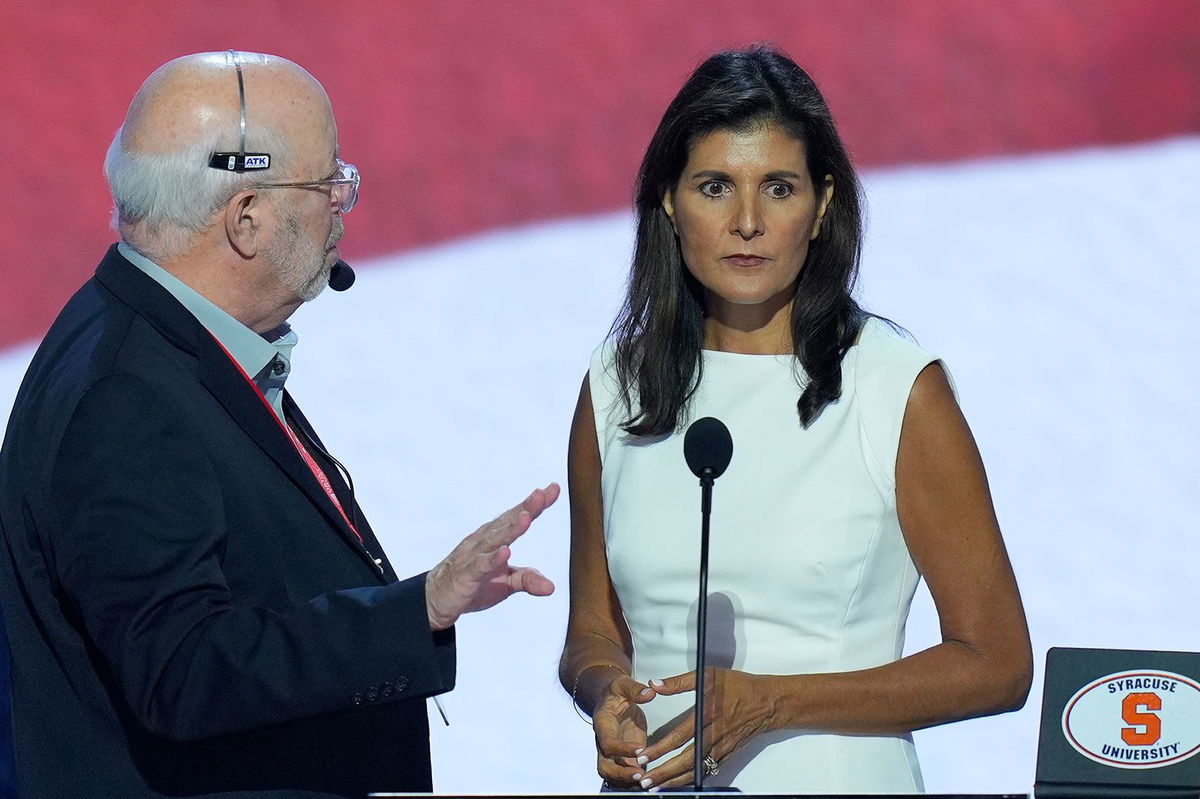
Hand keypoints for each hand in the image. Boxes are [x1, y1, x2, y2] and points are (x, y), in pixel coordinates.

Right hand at [425, 483, 558, 630]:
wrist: (437, 599)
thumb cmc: (474, 584)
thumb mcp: (506, 584)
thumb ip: (528, 580)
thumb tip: (551, 587)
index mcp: (495, 538)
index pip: (518, 517)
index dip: (535, 504)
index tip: (553, 489)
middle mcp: (484, 540)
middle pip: (507, 521)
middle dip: (525, 508)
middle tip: (541, 495)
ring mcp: (473, 556)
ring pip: (494, 539)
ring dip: (511, 529)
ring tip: (527, 518)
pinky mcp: (465, 575)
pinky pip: (480, 565)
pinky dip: (492, 559)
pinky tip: (505, 552)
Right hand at [593, 674, 656, 789]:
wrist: (609, 700)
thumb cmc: (615, 692)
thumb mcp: (623, 684)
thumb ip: (635, 689)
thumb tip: (650, 693)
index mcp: (603, 724)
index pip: (607, 743)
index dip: (621, 749)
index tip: (640, 750)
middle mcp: (603, 742)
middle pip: (604, 767)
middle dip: (621, 775)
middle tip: (640, 775)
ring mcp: (612, 753)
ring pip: (612, 776)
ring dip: (627, 782)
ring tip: (646, 782)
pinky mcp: (622, 758)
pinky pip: (623, 776)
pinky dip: (632, 782)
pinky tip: (648, 782)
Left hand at [640, 668, 777, 788]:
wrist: (768, 702)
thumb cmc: (739, 687)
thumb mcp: (708, 675)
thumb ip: (679, 682)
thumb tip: (655, 684)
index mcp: (707, 715)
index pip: (680, 737)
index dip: (660, 748)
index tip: (644, 755)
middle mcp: (715, 736)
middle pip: (686, 760)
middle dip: (664, 772)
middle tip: (645, 779)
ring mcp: (722, 748)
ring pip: (696, 770)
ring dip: (675, 780)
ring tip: (657, 786)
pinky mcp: (727, 755)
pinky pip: (708, 771)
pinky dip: (692, 779)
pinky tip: (679, 783)